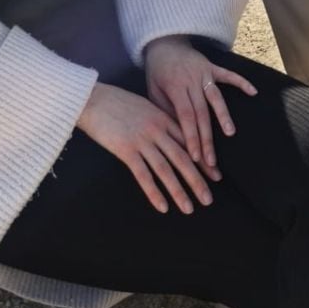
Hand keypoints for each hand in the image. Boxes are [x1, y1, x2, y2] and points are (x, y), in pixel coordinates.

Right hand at [75, 81, 213, 214]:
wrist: (93, 99)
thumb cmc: (117, 103)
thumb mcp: (145, 108)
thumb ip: (160, 122)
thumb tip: (172, 139)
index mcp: (163, 118)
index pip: (189, 143)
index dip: (203, 161)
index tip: (215, 176)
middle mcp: (157, 129)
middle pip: (183, 158)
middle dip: (197, 180)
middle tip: (209, 199)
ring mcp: (142, 140)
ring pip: (166, 170)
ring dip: (179, 191)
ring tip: (189, 209)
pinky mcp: (126, 150)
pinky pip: (143, 175)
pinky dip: (154, 193)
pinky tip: (163, 207)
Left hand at [144, 36, 256, 178]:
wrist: (163, 42)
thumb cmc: (156, 72)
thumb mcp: (153, 91)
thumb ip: (165, 110)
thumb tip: (177, 135)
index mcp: (175, 88)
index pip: (186, 117)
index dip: (192, 137)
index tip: (196, 157)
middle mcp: (192, 80)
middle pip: (202, 113)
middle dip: (207, 138)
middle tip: (211, 160)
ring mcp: (204, 73)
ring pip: (216, 97)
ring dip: (224, 116)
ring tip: (231, 133)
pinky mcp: (212, 66)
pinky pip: (228, 75)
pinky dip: (241, 82)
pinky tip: (253, 92)